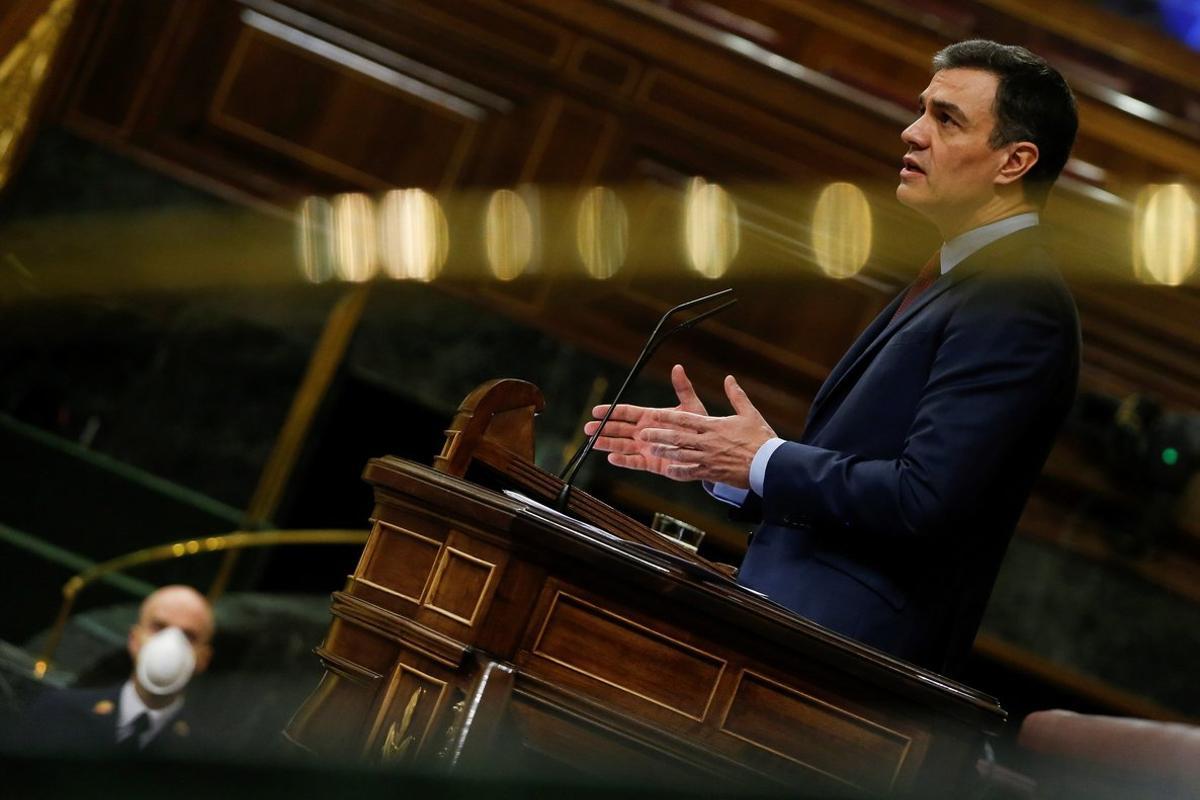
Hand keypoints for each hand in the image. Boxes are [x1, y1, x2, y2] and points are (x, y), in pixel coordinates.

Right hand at [583, 364, 707, 480]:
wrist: (707, 448)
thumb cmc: (698, 426)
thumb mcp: (691, 406)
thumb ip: (682, 388)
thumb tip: (678, 367)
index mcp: (650, 416)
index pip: (626, 412)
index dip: (611, 411)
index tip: (596, 410)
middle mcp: (644, 431)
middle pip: (619, 429)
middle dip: (603, 428)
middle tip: (587, 428)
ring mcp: (646, 448)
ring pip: (622, 445)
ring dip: (607, 444)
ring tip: (593, 442)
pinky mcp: (651, 463)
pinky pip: (634, 462)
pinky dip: (623, 460)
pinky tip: (612, 458)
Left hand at [639, 375, 774, 488]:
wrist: (769, 464)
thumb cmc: (761, 438)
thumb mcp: (749, 413)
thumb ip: (736, 396)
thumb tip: (729, 378)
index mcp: (714, 426)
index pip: (686, 420)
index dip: (668, 417)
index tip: (654, 415)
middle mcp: (708, 442)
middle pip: (678, 438)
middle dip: (659, 435)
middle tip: (643, 434)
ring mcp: (708, 459)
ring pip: (681, 455)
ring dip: (664, 451)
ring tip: (651, 449)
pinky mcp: (713, 473)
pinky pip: (691, 473)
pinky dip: (679, 472)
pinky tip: (668, 470)